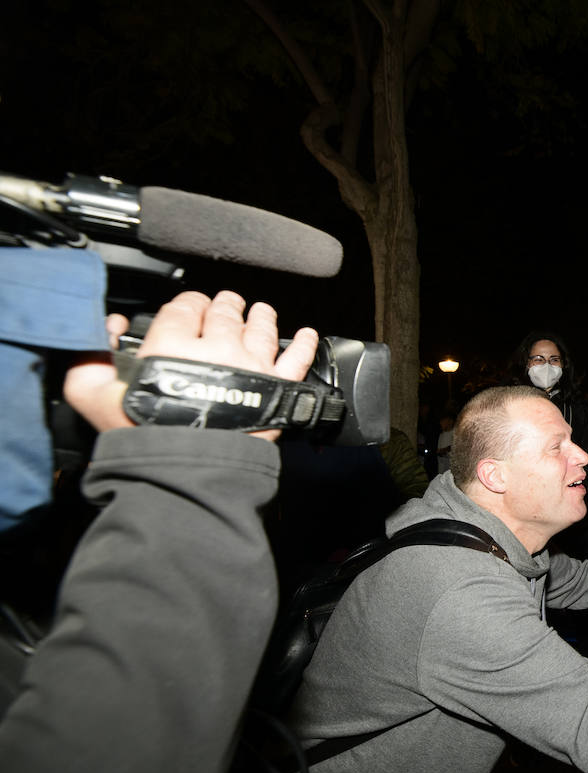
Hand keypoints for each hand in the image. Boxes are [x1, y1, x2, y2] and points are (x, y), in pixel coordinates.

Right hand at [63, 290, 318, 440]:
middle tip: (226, 303)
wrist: (188, 470)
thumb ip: (92, 362)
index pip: (184, 309)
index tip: (190, 306)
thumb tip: (106, 330)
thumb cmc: (144, 436)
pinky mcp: (277, 386)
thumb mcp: (93, 397)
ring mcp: (251, 364)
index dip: (188, 304)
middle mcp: (216, 347)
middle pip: (224, 314)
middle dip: (224, 304)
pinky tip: (311, 335)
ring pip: (261, 328)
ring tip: (261, 311)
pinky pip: (297, 358)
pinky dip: (306, 344)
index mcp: (173, 344)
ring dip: (261, 316)